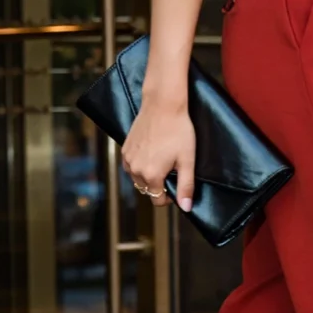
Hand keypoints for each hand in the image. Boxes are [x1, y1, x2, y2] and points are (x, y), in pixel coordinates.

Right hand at [121, 96, 195, 210]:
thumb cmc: (179, 131)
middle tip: (172, 167)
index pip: (157, 200)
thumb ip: (186, 186)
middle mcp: (135, 170)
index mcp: (151, 175)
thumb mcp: (187, 160)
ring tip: (162, 159)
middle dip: (159, 185)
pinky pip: (130, 166)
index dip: (170, 196)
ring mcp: (128, 159)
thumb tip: (186, 208)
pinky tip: (151, 153)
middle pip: (147, 190)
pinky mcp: (125, 149)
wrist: (163, 105)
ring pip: (138, 178)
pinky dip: (140, 165)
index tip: (178, 183)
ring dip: (148, 175)